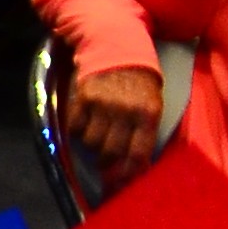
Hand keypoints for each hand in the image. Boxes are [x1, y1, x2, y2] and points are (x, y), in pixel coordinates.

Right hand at [69, 63, 165, 186]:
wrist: (118, 47)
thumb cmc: (140, 81)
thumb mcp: (152, 103)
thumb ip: (144, 131)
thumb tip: (133, 165)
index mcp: (148, 113)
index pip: (138, 153)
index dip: (128, 172)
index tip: (121, 181)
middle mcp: (126, 111)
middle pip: (111, 151)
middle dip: (107, 161)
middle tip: (106, 161)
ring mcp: (103, 104)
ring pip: (92, 142)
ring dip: (93, 144)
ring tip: (97, 137)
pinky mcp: (83, 97)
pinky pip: (76, 126)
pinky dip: (78, 131)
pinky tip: (85, 124)